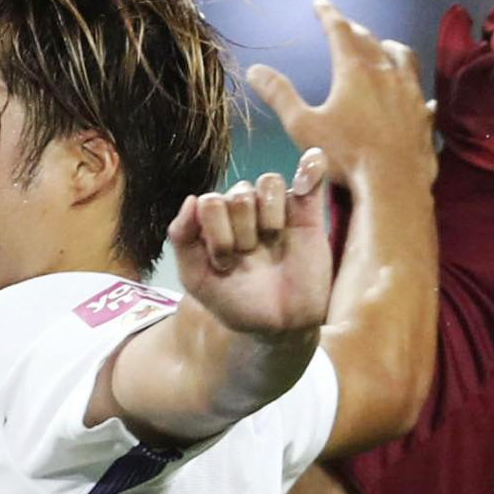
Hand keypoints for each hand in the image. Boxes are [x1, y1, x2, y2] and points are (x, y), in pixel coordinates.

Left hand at [170, 156, 336, 339]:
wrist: (279, 325)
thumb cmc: (236, 302)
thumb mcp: (196, 278)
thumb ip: (182, 238)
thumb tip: (192, 198)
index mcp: (215, 220)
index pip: (209, 202)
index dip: (216, 233)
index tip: (224, 265)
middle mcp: (244, 209)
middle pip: (237, 194)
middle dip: (242, 233)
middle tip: (249, 259)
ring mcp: (276, 208)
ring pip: (267, 183)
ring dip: (268, 218)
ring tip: (272, 245)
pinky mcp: (307, 212)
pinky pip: (309, 174)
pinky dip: (310, 167)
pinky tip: (307, 177)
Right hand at [248, 0, 433, 187]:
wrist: (394, 184)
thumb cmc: (345, 155)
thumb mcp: (303, 126)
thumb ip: (279, 95)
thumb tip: (255, 70)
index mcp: (355, 70)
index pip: (340, 31)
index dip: (328, 14)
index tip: (320, 2)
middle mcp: (386, 73)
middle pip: (370, 40)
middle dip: (355, 29)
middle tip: (344, 26)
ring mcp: (411, 93)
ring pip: (402, 57)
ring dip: (388, 48)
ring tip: (382, 47)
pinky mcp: (425, 116)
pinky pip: (421, 92)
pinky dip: (412, 86)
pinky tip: (415, 93)